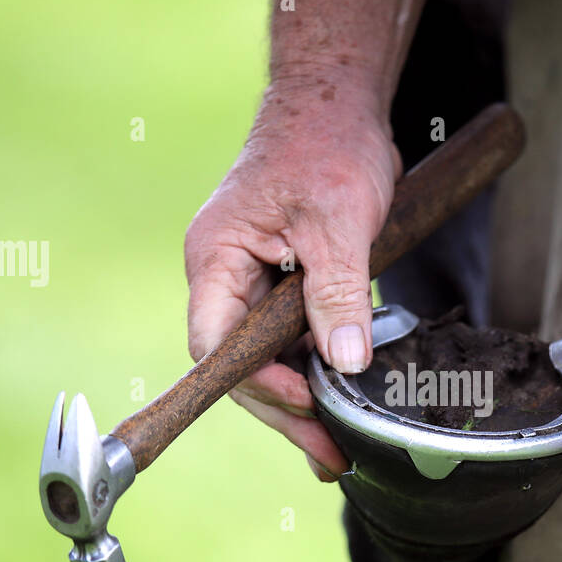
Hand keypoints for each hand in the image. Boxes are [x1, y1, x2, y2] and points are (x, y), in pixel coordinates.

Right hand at [184, 74, 401, 480]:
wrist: (336, 105)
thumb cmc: (326, 147)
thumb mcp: (337, 222)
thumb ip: (338, 292)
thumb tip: (346, 361)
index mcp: (216, 259)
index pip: (216, 343)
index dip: (257, 383)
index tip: (307, 402)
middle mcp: (226, 278)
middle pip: (242, 364)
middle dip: (286, 412)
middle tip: (329, 455)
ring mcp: (253, 283)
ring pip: (268, 359)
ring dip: (302, 402)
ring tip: (337, 447)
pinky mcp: (282, 284)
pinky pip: (290, 341)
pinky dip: (314, 372)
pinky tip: (337, 404)